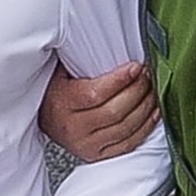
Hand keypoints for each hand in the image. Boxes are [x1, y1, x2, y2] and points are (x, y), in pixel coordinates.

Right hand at [39, 61, 158, 162]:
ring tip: (151, 89)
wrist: (43, 118)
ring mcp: (87, 144)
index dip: (120, 80)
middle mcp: (74, 128)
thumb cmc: (54, 90)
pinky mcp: (98, 155)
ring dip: (145, 107)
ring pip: (125, 128)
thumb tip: (104, 40)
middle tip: (147, 74)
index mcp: (62, 104)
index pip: (96, 94)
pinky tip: (152, 112)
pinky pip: (128, 143)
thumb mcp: (59, 71)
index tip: (135, 67)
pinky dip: (145, 127)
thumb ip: (78, 59)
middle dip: (137, 90)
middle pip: (115, 112)